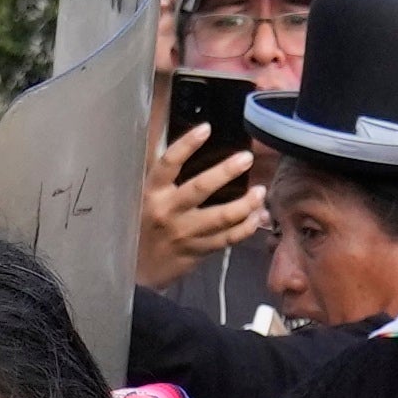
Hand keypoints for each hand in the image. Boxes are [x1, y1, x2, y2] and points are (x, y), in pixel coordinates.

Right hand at [139, 122, 263, 275]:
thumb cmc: (144, 224)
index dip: (186, 145)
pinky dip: (246, 228)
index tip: (206, 128)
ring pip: (220, 218)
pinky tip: (258, 217)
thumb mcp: (146, 196)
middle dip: (225, 172)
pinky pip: (227, 239)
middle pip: (200, 189)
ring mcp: (184, 233)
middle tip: (246, 158)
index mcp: (152, 192)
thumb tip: (177, 138)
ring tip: (260, 192)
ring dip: (245, 205)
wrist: (137, 269)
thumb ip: (163, 171)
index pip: (168, 164)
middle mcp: (168, 211)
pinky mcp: (198, 251)